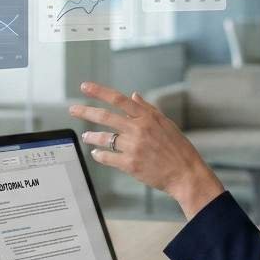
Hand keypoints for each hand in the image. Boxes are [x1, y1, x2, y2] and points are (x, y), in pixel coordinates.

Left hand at [70, 81, 224, 217]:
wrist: (185, 173)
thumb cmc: (178, 149)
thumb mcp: (166, 124)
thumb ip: (147, 109)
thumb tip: (133, 95)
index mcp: (147, 117)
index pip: (118, 99)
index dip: (99, 91)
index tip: (85, 86)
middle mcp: (138, 130)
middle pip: (105, 117)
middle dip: (86, 111)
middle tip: (73, 109)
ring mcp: (133, 147)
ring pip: (104, 138)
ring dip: (91, 136)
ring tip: (86, 136)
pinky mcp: (130, 164)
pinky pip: (107, 157)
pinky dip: (98, 154)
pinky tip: (96, 153)